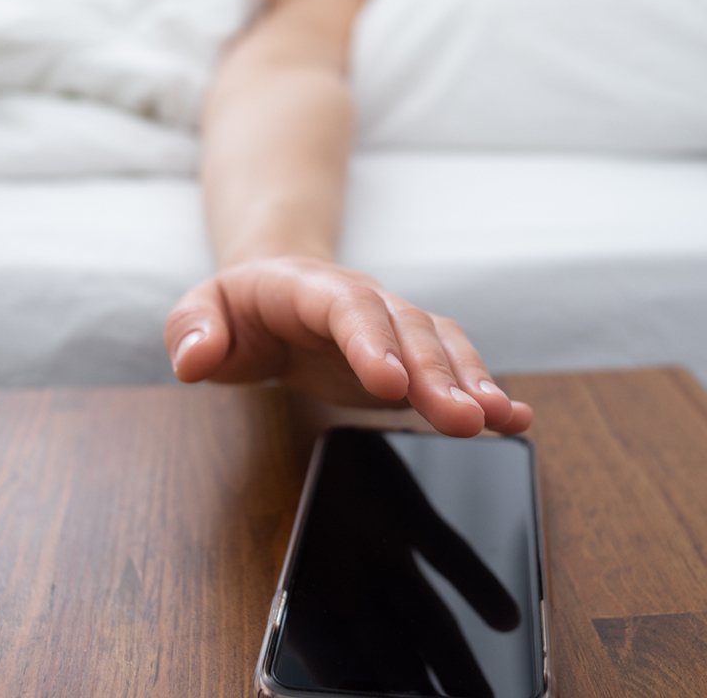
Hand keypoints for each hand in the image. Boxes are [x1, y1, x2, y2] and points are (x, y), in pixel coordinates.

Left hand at [164, 256, 531, 436]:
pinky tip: (515, 420)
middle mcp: (364, 301)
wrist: (275, 289)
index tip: (390, 382)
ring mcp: (395, 326)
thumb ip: (191, 330)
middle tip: (463, 419)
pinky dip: (487, 390)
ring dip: (473, 382)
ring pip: (442, 345)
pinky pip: (457, 366)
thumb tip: (192, 358)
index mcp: (308, 288)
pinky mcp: (413, 355)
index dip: (370, 341)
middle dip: (438, 374)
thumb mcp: (199, 310)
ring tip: (501, 420)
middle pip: (408, 329)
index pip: (345, 308)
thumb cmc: (237, 309)